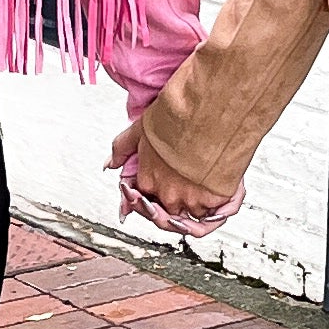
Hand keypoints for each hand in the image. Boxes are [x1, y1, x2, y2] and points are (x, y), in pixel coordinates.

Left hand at [105, 118, 242, 239]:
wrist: (206, 112)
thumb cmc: (177, 117)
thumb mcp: (140, 129)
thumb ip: (122, 148)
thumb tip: (110, 163)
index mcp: (148, 181)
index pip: (147, 201)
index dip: (156, 196)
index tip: (168, 184)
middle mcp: (167, 195)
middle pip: (170, 211)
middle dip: (177, 203)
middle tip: (188, 187)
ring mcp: (190, 199)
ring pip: (193, 214)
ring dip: (198, 205)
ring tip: (205, 187)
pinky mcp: (214, 198)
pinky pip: (215, 216)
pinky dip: (217, 210)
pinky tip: (217, 200)